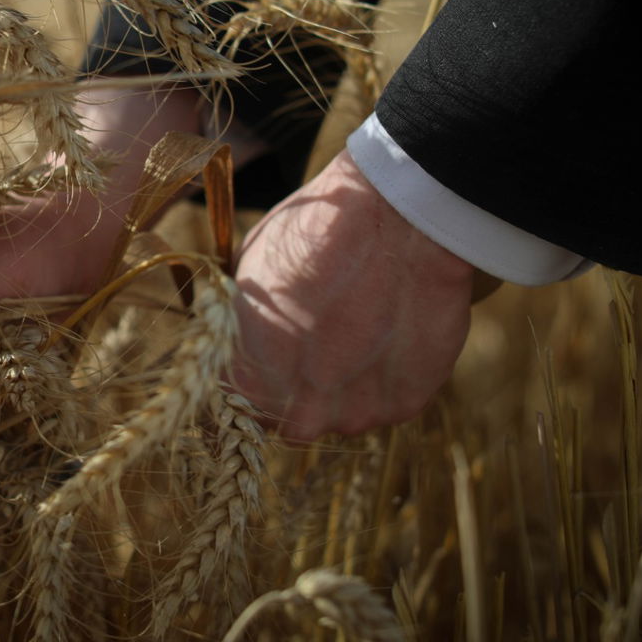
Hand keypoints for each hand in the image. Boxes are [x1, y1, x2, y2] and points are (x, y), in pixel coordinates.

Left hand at [225, 148, 475, 438]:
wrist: (398, 221)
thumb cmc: (313, 237)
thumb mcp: (249, 276)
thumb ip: (244, 329)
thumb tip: (244, 342)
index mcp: (249, 384)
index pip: (237, 407)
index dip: (252, 382)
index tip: (267, 360)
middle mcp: (298, 414)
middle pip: (289, 419)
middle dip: (298, 389)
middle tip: (317, 341)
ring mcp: (356, 414)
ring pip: (342, 413)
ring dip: (347, 384)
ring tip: (360, 326)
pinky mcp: (404, 403)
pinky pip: (387, 400)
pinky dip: (387, 375)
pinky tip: (390, 328)